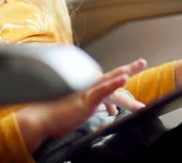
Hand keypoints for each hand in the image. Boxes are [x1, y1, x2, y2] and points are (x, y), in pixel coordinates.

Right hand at [16, 58, 146, 151]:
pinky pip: (103, 90)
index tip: (129, 74)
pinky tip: (124, 79)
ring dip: (126, 72)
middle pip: (111, 75)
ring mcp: (86, 92)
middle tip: (141, 62)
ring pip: (111, 81)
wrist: (39, 120)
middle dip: (128, 68)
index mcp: (85, 90)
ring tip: (139, 65)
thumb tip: (89, 110)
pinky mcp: (85, 100)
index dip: (118, 79)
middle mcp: (87, 87)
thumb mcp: (74, 112)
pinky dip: (114, 84)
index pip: (106, 83)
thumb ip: (83, 108)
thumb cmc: (53, 117)